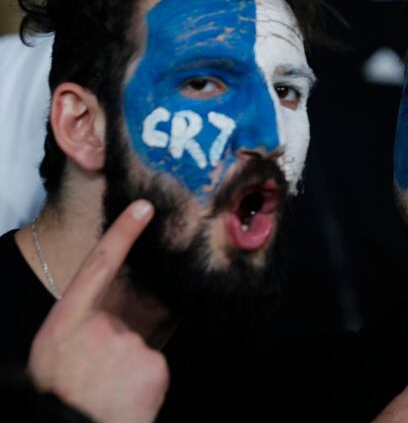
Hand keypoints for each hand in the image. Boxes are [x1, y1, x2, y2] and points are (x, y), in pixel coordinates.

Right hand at [28, 200, 168, 422]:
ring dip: (127, 368)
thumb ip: (81, 329)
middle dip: (114, 348)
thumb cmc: (58, 395)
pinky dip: (143, 382)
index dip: (122, 234)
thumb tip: (103, 325)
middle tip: (96, 379)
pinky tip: (126, 398)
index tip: (144, 207)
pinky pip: (153, 367)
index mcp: (67, 322)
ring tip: (107, 393)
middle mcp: (100, 328)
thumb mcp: (54, 354)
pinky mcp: (153, 364)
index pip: (98, 266)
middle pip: (121, 323)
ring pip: (138, 349)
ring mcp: (128, 344)